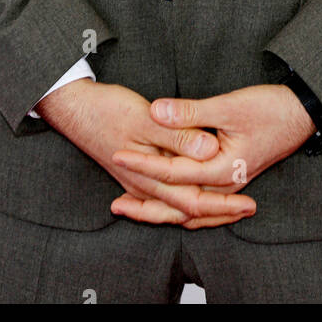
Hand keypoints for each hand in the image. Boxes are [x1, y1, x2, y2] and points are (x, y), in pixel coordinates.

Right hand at [35, 79, 257, 225]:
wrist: (72, 108)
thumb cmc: (106, 110)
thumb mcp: (145, 118)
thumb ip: (178, 136)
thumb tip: (210, 150)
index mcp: (151, 175)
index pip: (194, 202)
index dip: (224, 205)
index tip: (249, 204)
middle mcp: (144, 186)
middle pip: (187, 210)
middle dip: (219, 213)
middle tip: (248, 209)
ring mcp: (136, 182)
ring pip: (174, 206)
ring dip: (201, 209)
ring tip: (227, 207)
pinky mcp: (131, 173)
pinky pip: (161, 197)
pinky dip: (179, 202)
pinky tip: (187, 197)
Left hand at [110, 85, 316, 229]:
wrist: (304, 114)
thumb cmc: (272, 109)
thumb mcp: (229, 106)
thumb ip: (191, 113)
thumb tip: (156, 112)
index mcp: (222, 169)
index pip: (173, 173)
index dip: (143, 165)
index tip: (118, 156)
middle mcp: (225, 185)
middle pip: (178, 205)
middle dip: (145, 206)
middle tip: (114, 203)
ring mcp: (230, 185)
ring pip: (190, 209)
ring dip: (161, 211)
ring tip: (133, 209)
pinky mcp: (232, 178)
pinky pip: (201, 203)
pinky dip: (181, 207)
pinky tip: (167, 203)